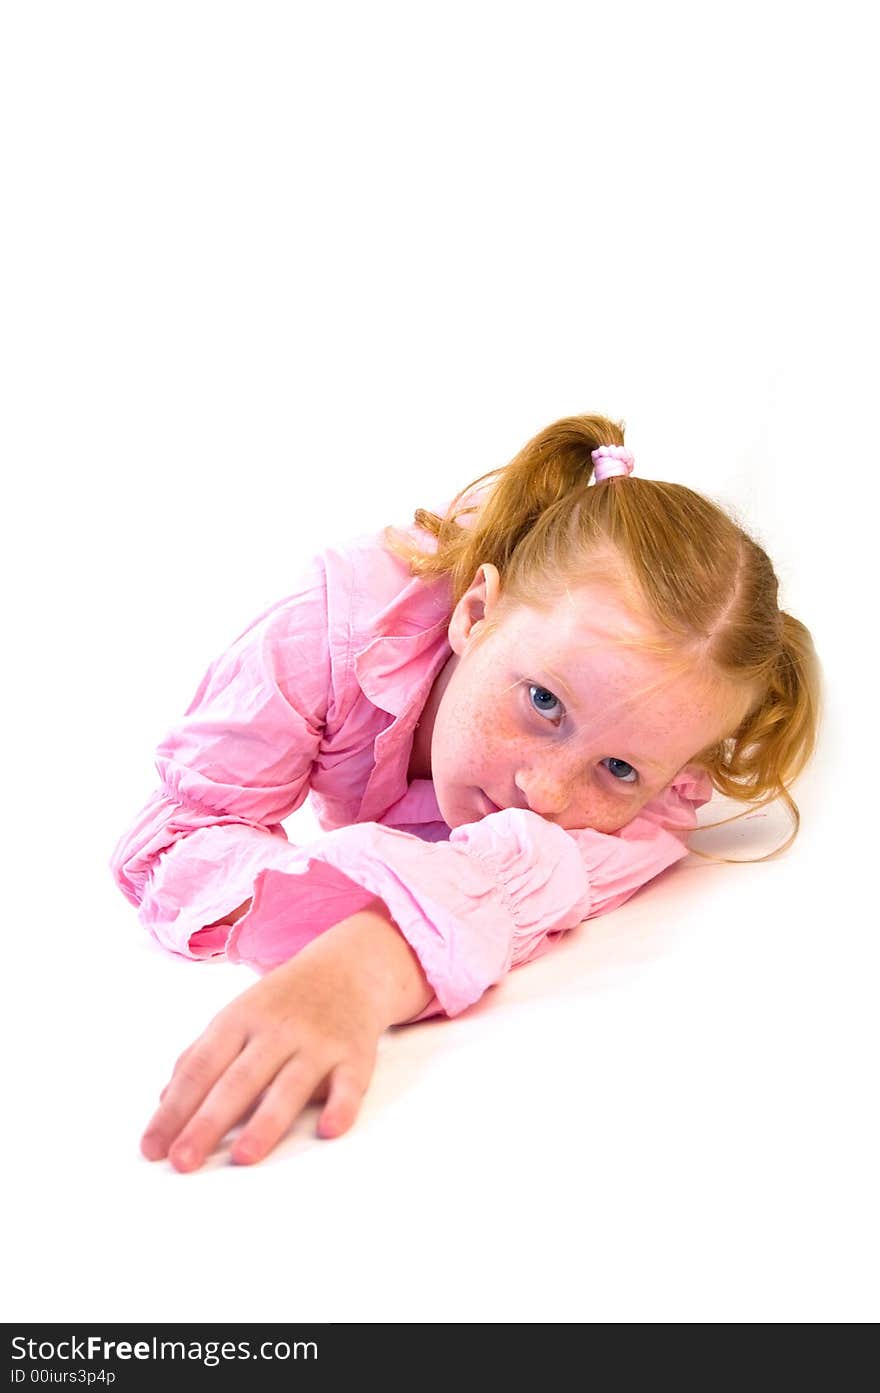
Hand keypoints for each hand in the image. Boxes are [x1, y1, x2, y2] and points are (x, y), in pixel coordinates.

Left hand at [140, 922, 390, 1171]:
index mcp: (239, 1019)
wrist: (348, 967)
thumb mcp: (236, 1016)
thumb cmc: (281, 1002)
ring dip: (267, 1120)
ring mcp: (318, 1042)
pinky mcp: (355, 1055)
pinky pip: (349, 1083)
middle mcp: (277, 1029)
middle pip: (239, 1080)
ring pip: (290, 1084)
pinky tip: (329, 1129)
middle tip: (182, 1162)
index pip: (200, 1067)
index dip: (174, 1108)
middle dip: (208, 1122)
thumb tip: (164, 1102)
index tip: (152, 1148)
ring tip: (242, 1157)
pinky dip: (341, 1105)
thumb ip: (201, 1056)